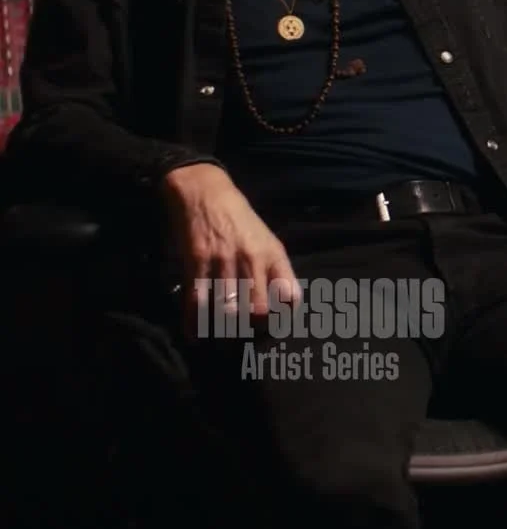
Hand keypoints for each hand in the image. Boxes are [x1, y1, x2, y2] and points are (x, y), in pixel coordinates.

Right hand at [162, 163, 300, 329]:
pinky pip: (197, 300)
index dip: (284, 317)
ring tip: (218, 338)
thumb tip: (280, 306)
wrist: (204, 190)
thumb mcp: (264, 238)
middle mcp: (252, 257)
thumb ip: (273, 269)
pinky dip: (195, 322)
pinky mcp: (197, 260)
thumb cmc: (238, 217)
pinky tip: (194, 333)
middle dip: (250, 329)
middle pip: (259, 309)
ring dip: (222, 330)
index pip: (290, 295)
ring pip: (228, 310)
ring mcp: (224, 259)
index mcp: (273, 253)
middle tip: (240, 336)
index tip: (271, 326)